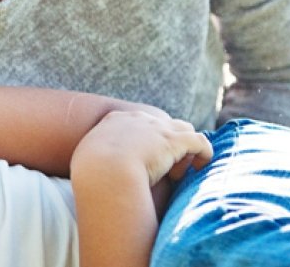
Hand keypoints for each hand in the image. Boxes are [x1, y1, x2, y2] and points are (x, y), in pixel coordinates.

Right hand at [72, 110, 212, 186]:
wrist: (104, 171)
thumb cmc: (91, 171)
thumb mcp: (85, 157)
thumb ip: (92, 156)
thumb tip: (92, 165)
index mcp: (116, 120)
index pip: (139, 122)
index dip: (145, 140)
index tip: (144, 159)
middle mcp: (139, 118)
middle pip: (162, 124)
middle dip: (165, 144)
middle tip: (162, 169)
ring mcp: (158, 127)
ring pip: (183, 129)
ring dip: (184, 148)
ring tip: (179, 171)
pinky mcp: (175, 141)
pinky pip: (200, 142)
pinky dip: (204, 153)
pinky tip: (201, 166)